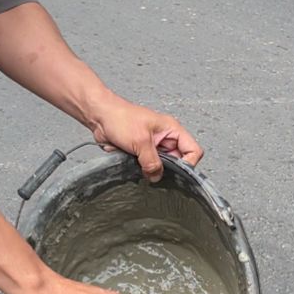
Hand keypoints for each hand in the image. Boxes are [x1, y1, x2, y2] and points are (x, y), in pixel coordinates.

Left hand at [89, 94, 203, 181]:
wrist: (100, 117)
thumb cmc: (120, 117)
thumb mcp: (140, 141)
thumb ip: (152, 162)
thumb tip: (157, 176)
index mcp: (172, 129)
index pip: (193, 150)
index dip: (188, 164)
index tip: (176, 172)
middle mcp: (165, 138)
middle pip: (178, 161)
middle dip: (167, 169)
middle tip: (155, 171)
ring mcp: (154, 146)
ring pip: (162, 166)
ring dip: (153, 169)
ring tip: (142, 165)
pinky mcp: (142, 152)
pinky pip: (148, 166)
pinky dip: (143, 169)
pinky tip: (135, 166)